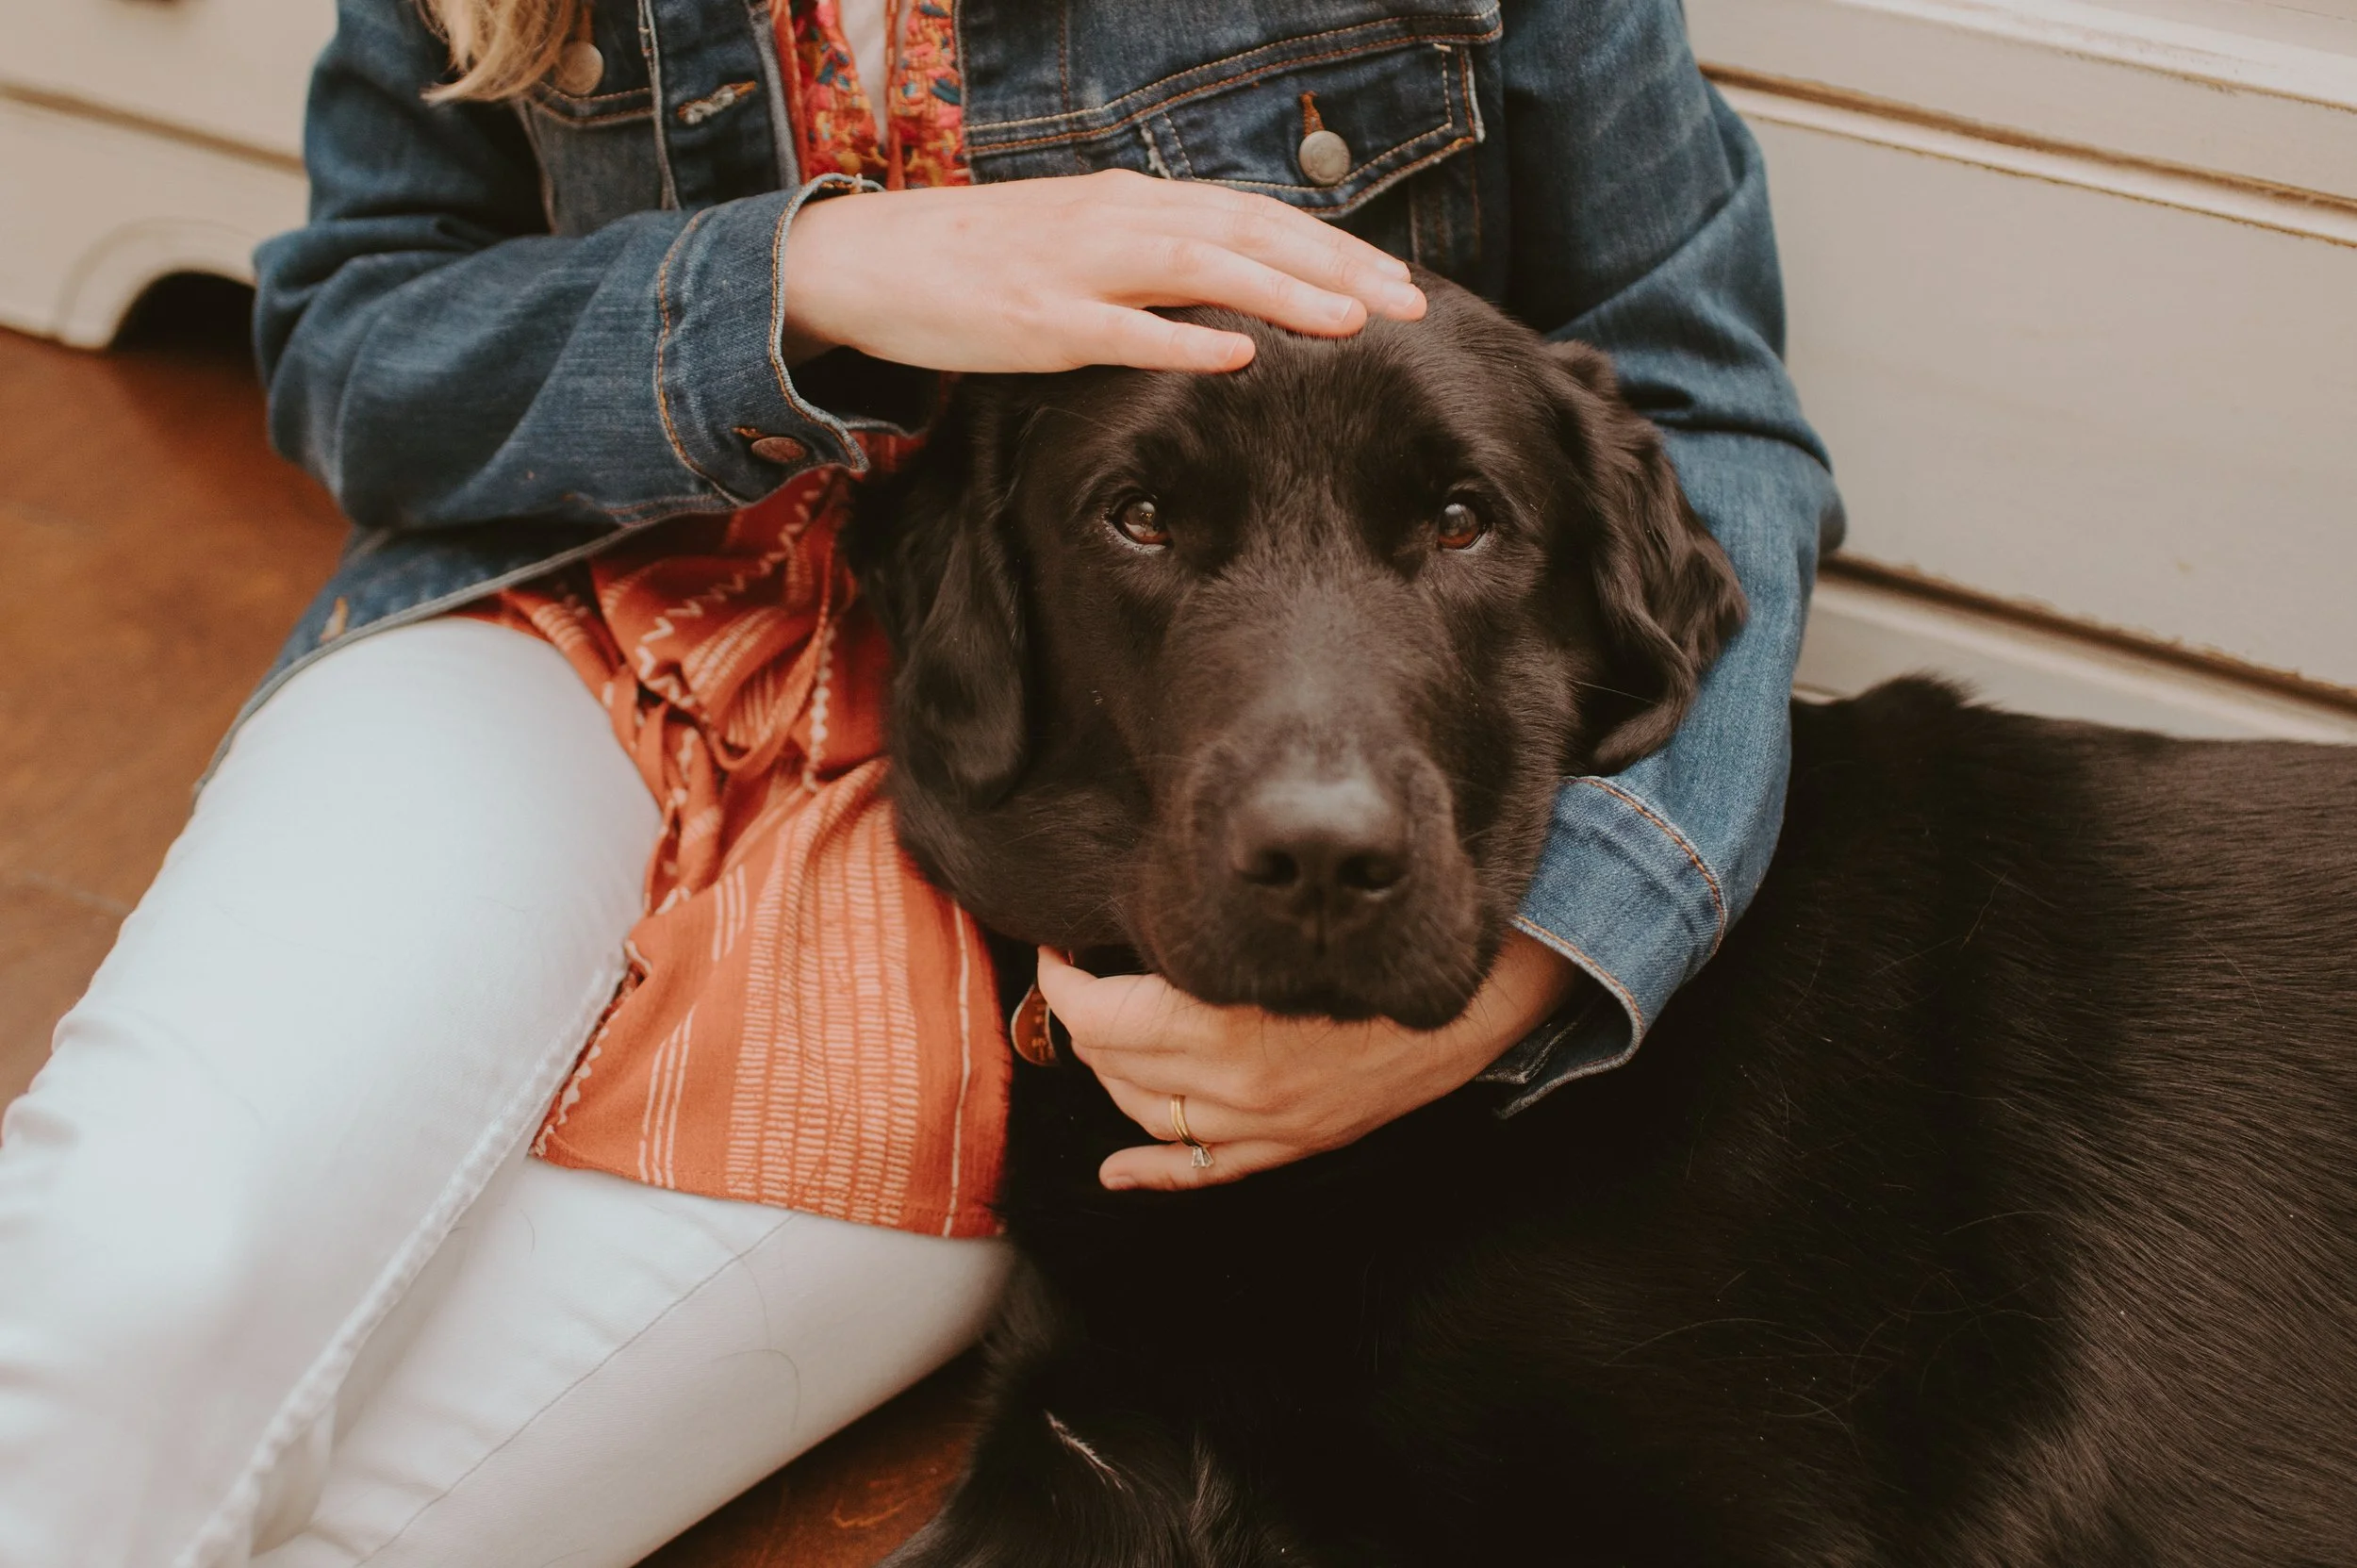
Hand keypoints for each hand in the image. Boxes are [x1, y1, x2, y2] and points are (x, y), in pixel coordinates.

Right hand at [781, 169, 1426, 373]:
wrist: (870, 259)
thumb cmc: (983, 263)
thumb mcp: (1083, 245)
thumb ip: (1155, 259)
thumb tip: (1231, 293)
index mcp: (1134, 202)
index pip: (1254, 216)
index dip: (1331, 247)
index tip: (1397, 282)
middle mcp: (1118, 219)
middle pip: (1247, 234)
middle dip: (1333, 269)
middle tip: (1408, 305)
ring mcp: (1077, 266)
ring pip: (1199, 268)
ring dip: (1280, 293)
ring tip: (1350, 322)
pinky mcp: (1036, 318)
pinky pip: (1121, 329)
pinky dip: (1181, 340)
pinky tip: (1237, 355)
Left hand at [1037, 932, 1582, 1190]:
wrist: (1463, 1003)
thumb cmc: (1373, 950)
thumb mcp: (1279, 937)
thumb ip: (1207, 941)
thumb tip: (1135, 927)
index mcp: (1225, 1026)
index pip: (1101, 1016)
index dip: (1062, 984)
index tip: (1058, 955)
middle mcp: (1235, 1086)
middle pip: (1113, 1064)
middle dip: (1081, 1021)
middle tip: (1078, 983)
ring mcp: (1263, 1125)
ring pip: (1145, 1113)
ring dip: (1110, 1076)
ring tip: (1101, 1037)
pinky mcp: (1291, 1145)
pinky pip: (1205, 1170)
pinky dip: (1152, 1172)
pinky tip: (1117, 1171)